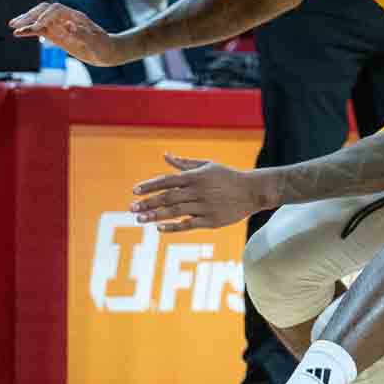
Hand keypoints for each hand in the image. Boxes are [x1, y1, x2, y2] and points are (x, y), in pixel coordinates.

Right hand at [10, 0, 124, 64]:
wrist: (107, 51)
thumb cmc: (103, 46)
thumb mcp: (96, 42)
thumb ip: (83, 34)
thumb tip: (69, 26)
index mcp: (75, 16)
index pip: (55, 10)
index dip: (45, 17)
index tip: (37, 28)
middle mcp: (65, 18)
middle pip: (45, 10)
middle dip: (31, 15)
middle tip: (17, 24)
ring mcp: (60, 26)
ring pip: (40, 18)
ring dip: (27, 20)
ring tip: (13, 26)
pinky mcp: (57, 35)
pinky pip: (41, 30)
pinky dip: (30, 31)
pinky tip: (19, 33)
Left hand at [130, 154, 262, 230]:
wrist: (252, 191)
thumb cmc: (227, 176)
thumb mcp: (207, 166)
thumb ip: (184, 163)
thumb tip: (165, 156)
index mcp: (196, 177)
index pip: (167, 180)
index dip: (150, 186)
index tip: (134, 191)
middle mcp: (198, 191)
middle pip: (168, 197)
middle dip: (147, 202)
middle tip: (131, 208)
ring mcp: (204, 207)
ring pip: (175, 212)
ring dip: (155, 215)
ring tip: (140, 219)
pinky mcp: (211, 221)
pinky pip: (188, 225)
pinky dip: (173, 226)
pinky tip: (159, 228)